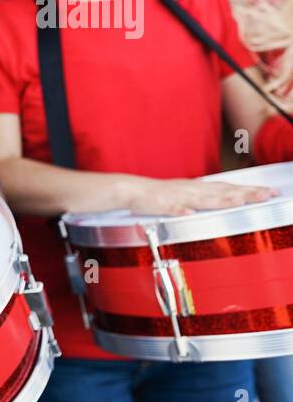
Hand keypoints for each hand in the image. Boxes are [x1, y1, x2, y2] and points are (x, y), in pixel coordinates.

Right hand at [124, 177, 275, 215]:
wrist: (132, 189)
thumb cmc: (159, 194)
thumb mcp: (186, 193)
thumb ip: (205, 197)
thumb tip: (225, 197)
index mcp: (198, 188)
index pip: (229, 188)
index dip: (249, 190)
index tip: (270, 192)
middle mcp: (192, 190)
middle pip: (222, 191)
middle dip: (245, 193)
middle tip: (267, 195)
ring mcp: (177, 197)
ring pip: (202, 198)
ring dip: (221, 200)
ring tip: (240, 202)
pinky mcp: (161, 205)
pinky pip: (171, 208)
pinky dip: (180, 210)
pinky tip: (189, 214)